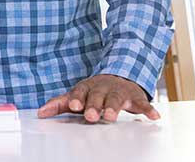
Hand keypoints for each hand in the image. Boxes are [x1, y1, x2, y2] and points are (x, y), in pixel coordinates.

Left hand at [37, 74, 158, 122]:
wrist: (119, 76)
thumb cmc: (94, 92)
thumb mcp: (77, 96)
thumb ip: (59, 104)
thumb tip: (40, 113)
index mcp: (87, 87)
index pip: (80, 92)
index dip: (77, 98)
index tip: (74, 106)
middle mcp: (102, 88)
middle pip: (98, 96)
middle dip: (95, 105)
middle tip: (92, 116)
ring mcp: (119, 91)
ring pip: (116, 99)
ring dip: (114, 107)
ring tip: (111, 117)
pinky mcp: (135, 97)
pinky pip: (143, 102)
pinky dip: (148, 109)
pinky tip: (153, 116)